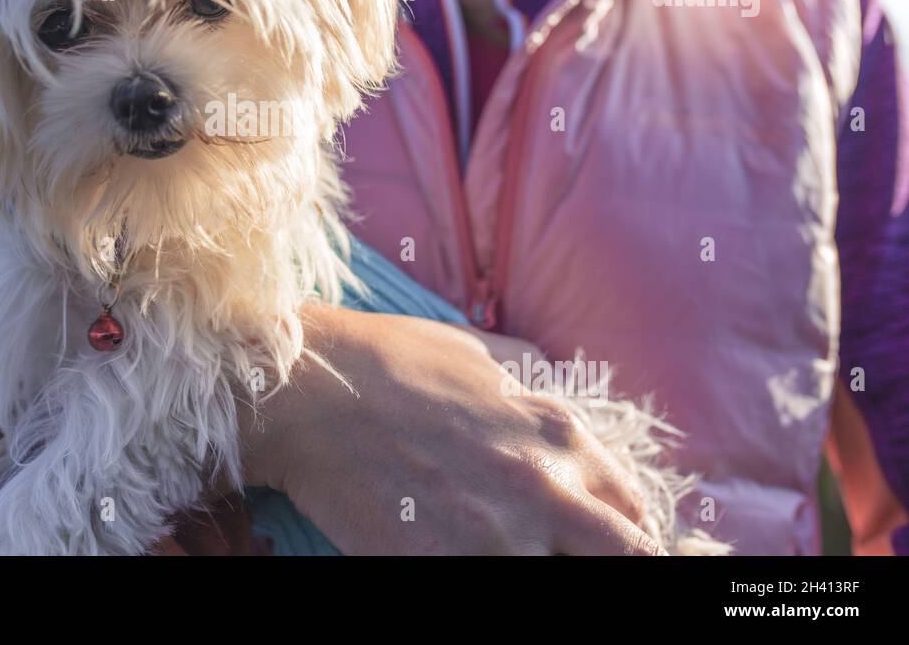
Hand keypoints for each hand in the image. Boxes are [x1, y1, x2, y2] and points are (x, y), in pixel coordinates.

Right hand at [241, 304, 662, 554]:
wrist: (311, 393)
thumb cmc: (385, 362)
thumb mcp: (475, 352)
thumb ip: (527, 378)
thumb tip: (553, 381)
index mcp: (558, 436)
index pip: (633, 514)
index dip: (619, 535)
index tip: (591, 541)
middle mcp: (547, 491)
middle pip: (627, 560)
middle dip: (601, 562)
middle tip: (558, 555)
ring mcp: (501, 540)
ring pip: (562, 580)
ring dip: (541, 568)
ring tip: (493, 550)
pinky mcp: (447, 568)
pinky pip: (498, 593)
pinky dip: (482, 576)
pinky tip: (450, 556)